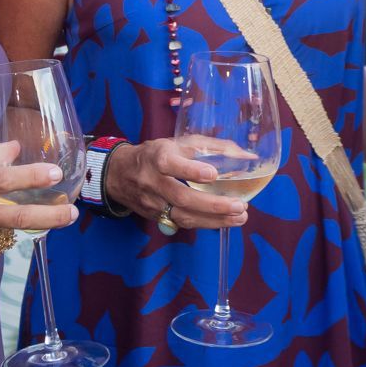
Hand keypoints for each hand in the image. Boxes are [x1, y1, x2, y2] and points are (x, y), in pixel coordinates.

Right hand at [102, 138, 248, 231]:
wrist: (118, 174)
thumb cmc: (156, 154)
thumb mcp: (179, 142)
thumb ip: (212, 147)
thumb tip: (247, 156)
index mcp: (157, 157)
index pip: (170, 164)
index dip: (190, 170)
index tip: (213, 174)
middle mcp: (152, 181)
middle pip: (181, 197)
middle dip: (213, 204)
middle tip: (239, 205)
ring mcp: (152, 203)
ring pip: (183, 216)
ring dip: (214, 220)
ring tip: (240, 217)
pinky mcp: (155, 217)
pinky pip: (182, 223)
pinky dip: (205, 224)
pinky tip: (225, 221)